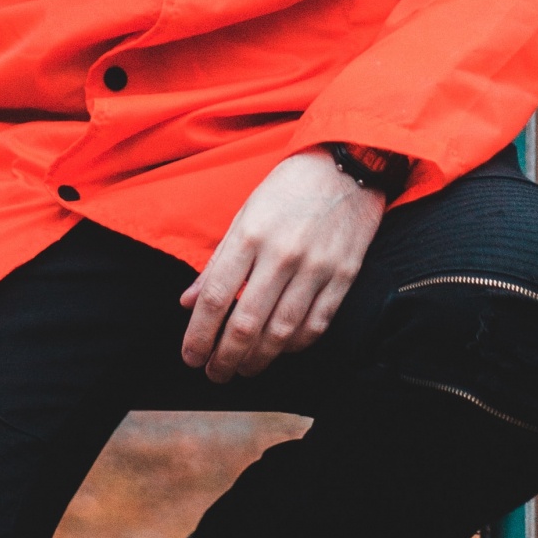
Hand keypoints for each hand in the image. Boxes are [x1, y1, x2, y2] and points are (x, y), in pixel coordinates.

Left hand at [180, 148, 386, 383]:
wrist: (347, 163)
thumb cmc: (288, 188)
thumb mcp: (244, 215)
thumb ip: (218, 262)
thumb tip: (190, 303)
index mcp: (250, 235)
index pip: (217, 298)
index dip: (199, 335)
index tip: (191, 357)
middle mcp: (282, 254)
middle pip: (246, 324)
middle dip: (224, 358)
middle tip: (214, 374)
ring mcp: (317, 267)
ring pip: (281, 332)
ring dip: (258, 359)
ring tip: (243, 369)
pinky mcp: (344, 275)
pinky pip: (317, 324)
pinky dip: (295, 346)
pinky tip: (280, 350)